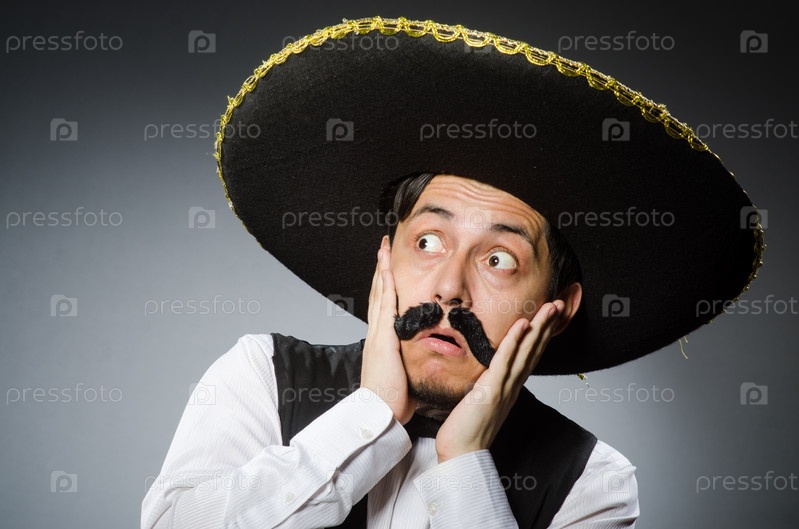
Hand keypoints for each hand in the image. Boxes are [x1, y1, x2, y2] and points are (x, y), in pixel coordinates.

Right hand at [360, 236, 415, 423]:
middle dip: (380, 270)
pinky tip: (387, 269)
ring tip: (383, 249)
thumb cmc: (392, 401)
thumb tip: (423, 364)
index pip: (384, 308)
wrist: (379, 414)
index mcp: (382, 343)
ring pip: (379, 294)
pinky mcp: (382, 338)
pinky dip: (385, 285)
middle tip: (382, 249)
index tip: (388, 270)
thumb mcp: (404, 376)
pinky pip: (385, 305)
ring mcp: (378, 334)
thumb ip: (410, 365)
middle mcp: (377, 334)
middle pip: (377, 294)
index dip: (385, 287)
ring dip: (381, 270)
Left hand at [434, 300, 563, 461]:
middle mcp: (513, 385)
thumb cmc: (467, 429)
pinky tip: (523, 324)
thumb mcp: (481, 400)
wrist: (462, 454)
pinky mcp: (491, 391)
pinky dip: (514, 341)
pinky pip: (505, 361)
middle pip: (535, 350)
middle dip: (548, 325)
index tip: (552, 316)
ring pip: (527, 352)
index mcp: (511, 387)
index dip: (542, 334)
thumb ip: (489, 384)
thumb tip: (488, 371)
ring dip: (540, 327)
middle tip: (561, 303)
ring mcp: (505, 388)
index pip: (531, 355)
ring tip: (551, 307)